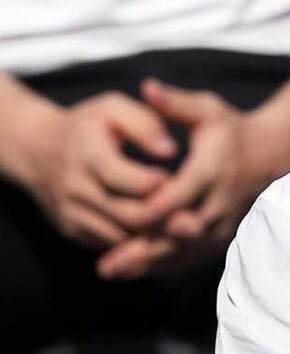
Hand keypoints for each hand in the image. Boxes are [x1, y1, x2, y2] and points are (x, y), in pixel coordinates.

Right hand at [21, 92, 175, 248]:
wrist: (37, 150)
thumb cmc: (88, 125)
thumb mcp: (113, 108)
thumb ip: (145, 124)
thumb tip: (171, 151)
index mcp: (88, 155)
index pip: (128, 180)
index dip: (159, 183)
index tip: (181, 177)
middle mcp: (76, 189)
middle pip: (128, 214)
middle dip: (163, 213)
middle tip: (188, 205)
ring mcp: (72, 214)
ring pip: (121, 236)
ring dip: (152, 231)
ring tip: (177, 217)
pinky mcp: (73, 231)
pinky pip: (110, 245)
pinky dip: (136, 241)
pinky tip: (156, 227)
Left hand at [96, 79, 289, 279]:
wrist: (272, 155)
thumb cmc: (233, 129)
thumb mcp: (207, 109)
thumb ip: (175, 103)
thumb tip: (146, 87)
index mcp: (212, 170)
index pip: (180, 195)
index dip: (152, 208)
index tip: (120, 214)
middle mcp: (219, 202)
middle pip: (179, 232)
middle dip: (143, 248)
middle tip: (107, 263)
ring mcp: (223, 223)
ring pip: (184, 250)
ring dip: (148, 263)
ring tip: (111, 270)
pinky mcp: (222, 237)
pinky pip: (192, 257)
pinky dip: (163, 265)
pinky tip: (132, 270)